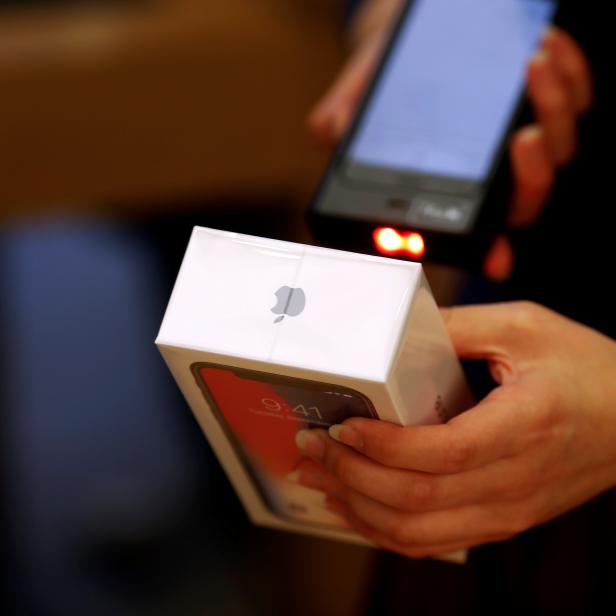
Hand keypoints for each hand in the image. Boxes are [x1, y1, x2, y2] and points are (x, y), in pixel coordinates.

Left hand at [293, 302, 615, 557]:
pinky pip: (433, 540)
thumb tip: (396, 331)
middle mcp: (515, 481)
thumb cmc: (591, 371)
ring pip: (417, 532)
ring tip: (320, 479)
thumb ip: (458, 325)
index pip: (438, 454)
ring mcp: (508, 509)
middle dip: (351, 475)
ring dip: (359, 508)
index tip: (341, 426)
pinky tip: (358, 506)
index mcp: (523, 427)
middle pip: (416, 500)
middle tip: (312, 448)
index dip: (381, 446)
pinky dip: (386, 528)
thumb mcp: (526, 327)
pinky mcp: (501, 519)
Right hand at [308, 1, 592, 279]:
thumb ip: (345, 114)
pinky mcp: (546, 98)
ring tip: (532, 63)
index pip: (475, 230)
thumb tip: (329, 132)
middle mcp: (492, 173)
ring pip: (558, 145)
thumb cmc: (388, 71)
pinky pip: (575, 97)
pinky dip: (569, 74)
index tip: (496, 258)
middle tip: (519, 136)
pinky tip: (547, 46)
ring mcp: (524, 138)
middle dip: (532, 171)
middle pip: (527, 194)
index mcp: (449, 190)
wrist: (413, 28)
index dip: (488, 250)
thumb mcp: (362, 91)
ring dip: (553, 109)